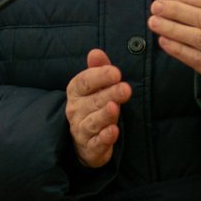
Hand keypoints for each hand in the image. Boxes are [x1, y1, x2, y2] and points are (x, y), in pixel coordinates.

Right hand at [65, 48, 131, 167]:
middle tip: (125, 88)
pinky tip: (113, 131)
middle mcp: (75, 111)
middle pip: (92, 101)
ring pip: (93, 122)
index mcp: (75, 92)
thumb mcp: (96, 86)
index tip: (116, 72)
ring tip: (115, 108)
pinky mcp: (90, 148)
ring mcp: (81, 130)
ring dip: (104, 115)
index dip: (99, 76)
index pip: (84, 82)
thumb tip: (95, 52)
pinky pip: (96, 143)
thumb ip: (98, 68)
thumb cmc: (93, 105)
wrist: (85, 140)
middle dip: (109, 94)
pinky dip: (105, 138)